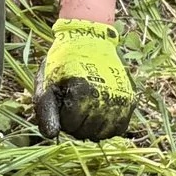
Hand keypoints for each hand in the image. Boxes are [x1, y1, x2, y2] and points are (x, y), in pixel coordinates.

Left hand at [34, 20, 134, 140]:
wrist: (90, 40)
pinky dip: (108, 127)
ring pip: (102, 134)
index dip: (61, 118)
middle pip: (85, 133)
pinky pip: (119, 128)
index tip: (62, 103)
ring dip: (91, 128)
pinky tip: (99, 115)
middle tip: (72, 107)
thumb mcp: (46, 82)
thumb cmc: (64, 62)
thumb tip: (52, 135)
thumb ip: (46, 110)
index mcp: (82, 92)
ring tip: (85, 110)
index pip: (69, 126)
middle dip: (75, 125)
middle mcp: (104, 98)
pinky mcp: (129, 100)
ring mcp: (119, 100)